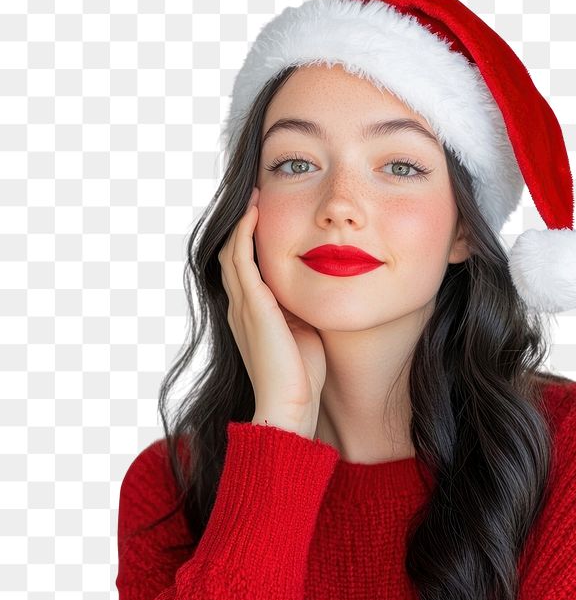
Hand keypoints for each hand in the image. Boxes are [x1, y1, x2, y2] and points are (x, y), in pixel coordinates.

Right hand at [218, 186, 326, 437]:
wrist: (290, 405)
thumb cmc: (302, 377)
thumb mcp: (303, 333)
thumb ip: (302, 311)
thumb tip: (319, 291)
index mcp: (250, 315)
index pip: (244, 268)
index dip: (251, 240)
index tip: (265, 215)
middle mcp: (239, 307)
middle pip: (232, 253)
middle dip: (242, 224)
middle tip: (256, 196)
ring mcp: (242, 305)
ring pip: (231, 250)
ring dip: (242, 221)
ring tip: (254, 195)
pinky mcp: (251, 305)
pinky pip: (240, 258)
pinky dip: (246, 232)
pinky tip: (255, 212)